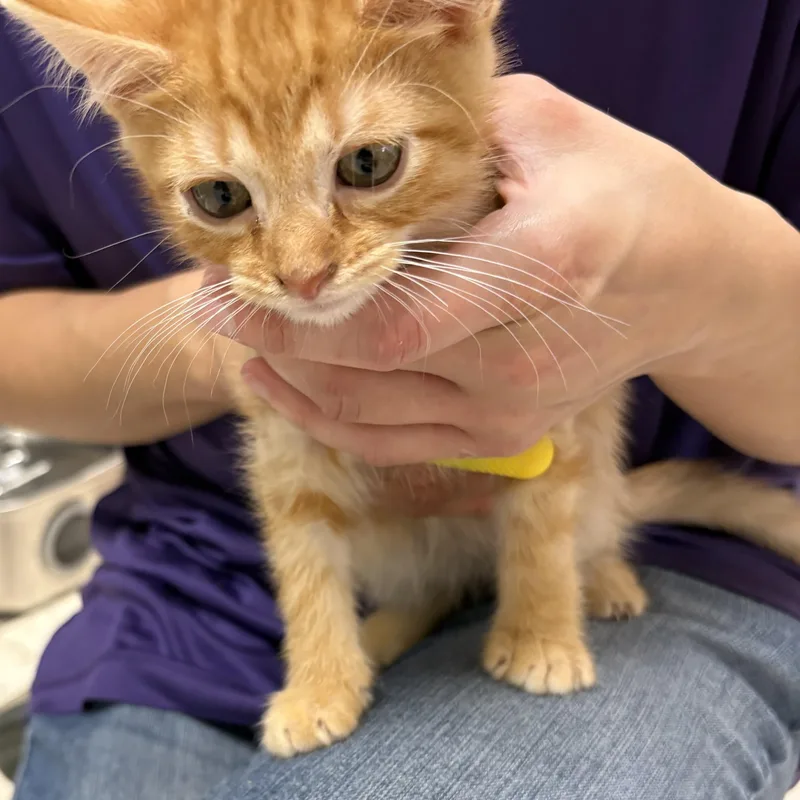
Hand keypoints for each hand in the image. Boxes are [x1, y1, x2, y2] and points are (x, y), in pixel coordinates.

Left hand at [208, 74, 735, 468]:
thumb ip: (453, 142)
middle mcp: (520, 359)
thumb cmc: (624, 194)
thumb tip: (357, 166)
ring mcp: (513, 412)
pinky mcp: (504, 438)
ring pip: (371, 420)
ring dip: (293, 387)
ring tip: (242, 345)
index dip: (292, 315)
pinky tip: (292, 392)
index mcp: (538, 267)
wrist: (686, 283)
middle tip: (210, 308)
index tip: (220, 289)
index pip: (389, 319)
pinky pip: (397, 445)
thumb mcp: (552, 131)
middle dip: (273, 343)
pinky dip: (335, 423)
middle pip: (365, 375)